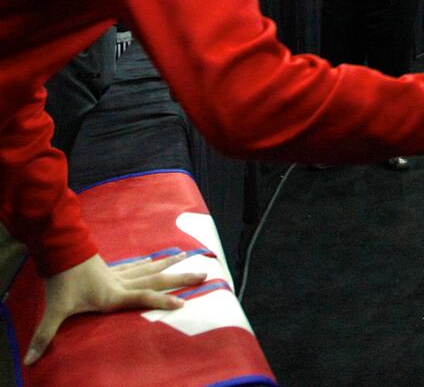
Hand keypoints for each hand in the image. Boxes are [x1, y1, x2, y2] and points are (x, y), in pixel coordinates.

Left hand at [25, 253, 206, 364]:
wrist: (60, 251)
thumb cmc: (61, 282)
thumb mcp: (54, 310)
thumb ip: (45, 335)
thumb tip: (29, 360)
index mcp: (113, 295)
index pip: (143, 298)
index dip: (163, 301)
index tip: (184, 303)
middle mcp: (121, 283)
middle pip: (156, 280)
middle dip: (181, 278)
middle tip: (204, 273)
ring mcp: (118, 273)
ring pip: (150, 269)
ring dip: (170, 264)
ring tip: (189, 257)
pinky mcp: (112, 268)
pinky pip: (136, 266)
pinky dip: (148, 262)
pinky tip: (154, 259)